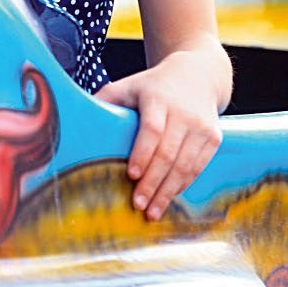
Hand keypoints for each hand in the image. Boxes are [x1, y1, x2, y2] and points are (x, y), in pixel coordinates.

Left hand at [94, 50, 222, 221]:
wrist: (198, 75)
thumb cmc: (154, 85)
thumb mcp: (129, 85)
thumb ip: (105, 100)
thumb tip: (74, 118)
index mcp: (158, 99)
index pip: (152, 129)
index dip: (142, 153)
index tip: (131, 174)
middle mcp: (183, 113)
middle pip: (169, 153)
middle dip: (153, 182)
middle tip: (138, 204)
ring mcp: (201, 126)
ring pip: (185, 164)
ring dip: (168, 191)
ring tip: (152, 211)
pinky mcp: (214, 137)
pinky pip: (198, 167)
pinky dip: (183, 185)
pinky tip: (169, 198)